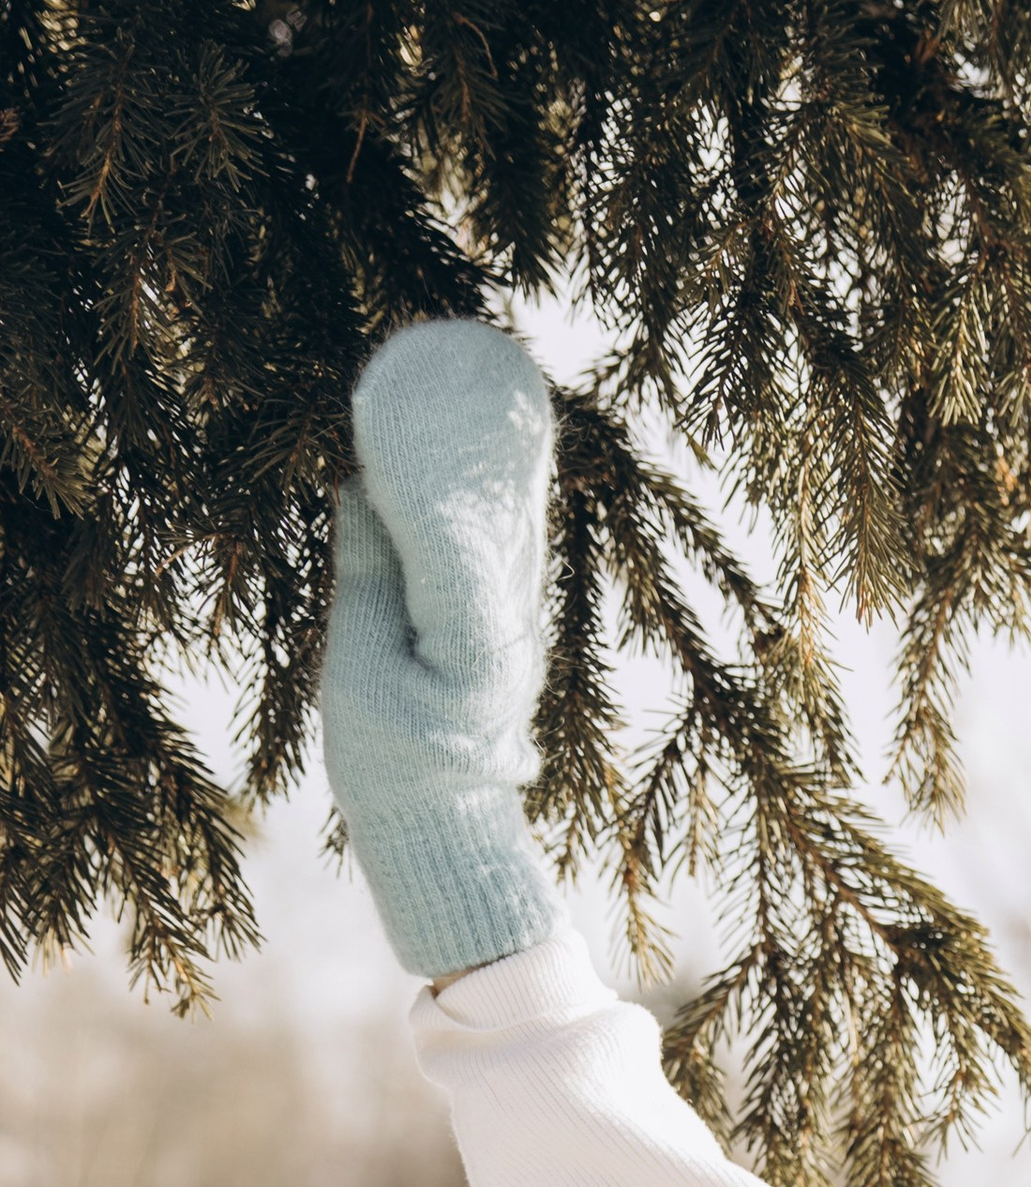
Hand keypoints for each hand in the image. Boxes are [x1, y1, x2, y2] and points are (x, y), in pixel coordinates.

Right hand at [319, 321, 561, 979]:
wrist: (443, 829)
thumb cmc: (397, 766)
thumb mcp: (359, 671)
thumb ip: (367, 576)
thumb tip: (361, 490)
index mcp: (475, 635)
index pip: (455, 527)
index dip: (429, 463)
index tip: (401, 401)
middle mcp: (510, 617)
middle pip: (497, 504)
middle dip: (477, 433)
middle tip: (455, 357)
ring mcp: (515, 620)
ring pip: (506, 520)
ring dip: (483, 455)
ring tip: (461, 384)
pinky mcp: (506, 625)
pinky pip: (498, 544)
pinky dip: (480, 494)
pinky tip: (465, 455)